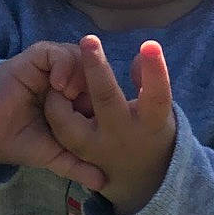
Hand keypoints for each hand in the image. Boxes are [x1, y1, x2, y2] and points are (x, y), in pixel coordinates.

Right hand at [0, 41, 105, 187]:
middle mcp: (66, 81)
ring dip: (80, 73)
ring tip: (70, 94)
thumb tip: (104, 184)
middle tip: (87, 104)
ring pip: (80, 56)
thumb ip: (78, 166)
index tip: (107, 119)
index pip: (103, 90)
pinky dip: (63, 64)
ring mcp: (50, 69)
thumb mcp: (55, 157)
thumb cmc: (21, 142)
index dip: (109, 100)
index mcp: (75, 101)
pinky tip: (58, 84)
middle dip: (98, 83)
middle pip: (95, 69)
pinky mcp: (34, 59)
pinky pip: (56, 52)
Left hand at [42, 35, 176, 214]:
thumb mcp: (156, 108)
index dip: (154, 71)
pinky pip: (60, 129)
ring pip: (74, 119)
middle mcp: (125, 134)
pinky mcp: (79, 154)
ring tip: (61, 77)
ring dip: (64, 93)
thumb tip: (140, 53)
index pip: (157, 96)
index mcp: (152, 123)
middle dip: (97, 69)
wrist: (140, 175)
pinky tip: (57, 93)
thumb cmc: (149, 127)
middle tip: (88, 39)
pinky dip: (56, 106)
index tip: (149, 45)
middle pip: (108, 100)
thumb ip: (148, 79)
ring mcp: (99, 147)